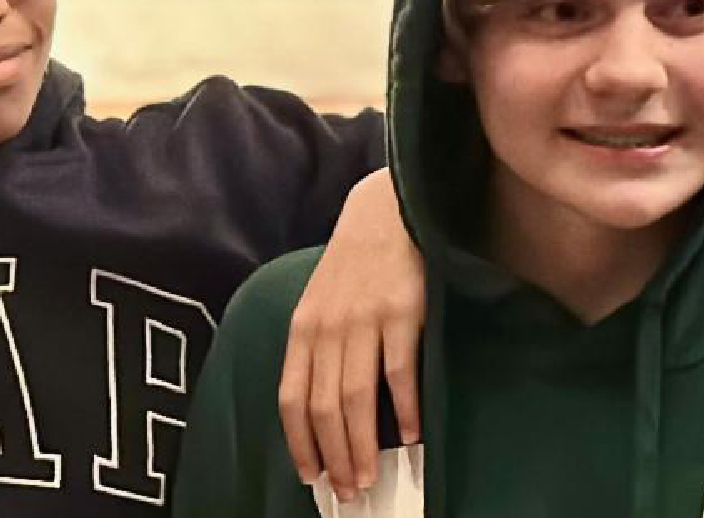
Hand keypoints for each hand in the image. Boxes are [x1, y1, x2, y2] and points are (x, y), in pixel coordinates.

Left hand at [277, 169, 423, 502]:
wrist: (384, 212)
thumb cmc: (352, 267)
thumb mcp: (319, 305)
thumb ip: (317, 351)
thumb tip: (321, 413)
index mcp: (302, 330)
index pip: (292, 399)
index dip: (300, 443)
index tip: (311, 477)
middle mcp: (326, 329)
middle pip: (323, 407)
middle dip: (334, 456)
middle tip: (348, 491)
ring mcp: (363, 321)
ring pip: (356, 397)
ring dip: (363, 445)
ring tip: (371, 477)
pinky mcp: (400, 313)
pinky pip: (398, 371)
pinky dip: (404, 409)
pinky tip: (412, 437)